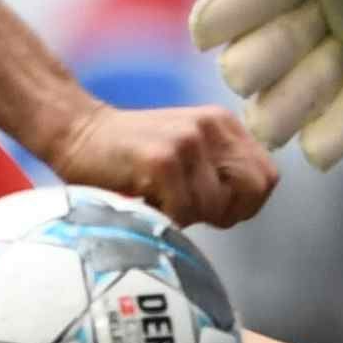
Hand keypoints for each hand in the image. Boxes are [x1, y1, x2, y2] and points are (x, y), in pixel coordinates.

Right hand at [45, 102, 279, 228]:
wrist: (75, 132)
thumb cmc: (130, 157)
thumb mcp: (188, 154)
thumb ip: (219, 171)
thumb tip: (244, 207)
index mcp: (225, 125)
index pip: (266, 179)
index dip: (243, 204)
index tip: (211, 207)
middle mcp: (213, 127)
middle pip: (252, 192)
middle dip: (223, 213)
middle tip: (187, 207)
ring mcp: (189, 141)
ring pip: (215, 208)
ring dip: (185, 216)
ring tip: (158, 198)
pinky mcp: (162, 159)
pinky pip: (183, 212)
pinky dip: (162, 217)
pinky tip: (143, 199)